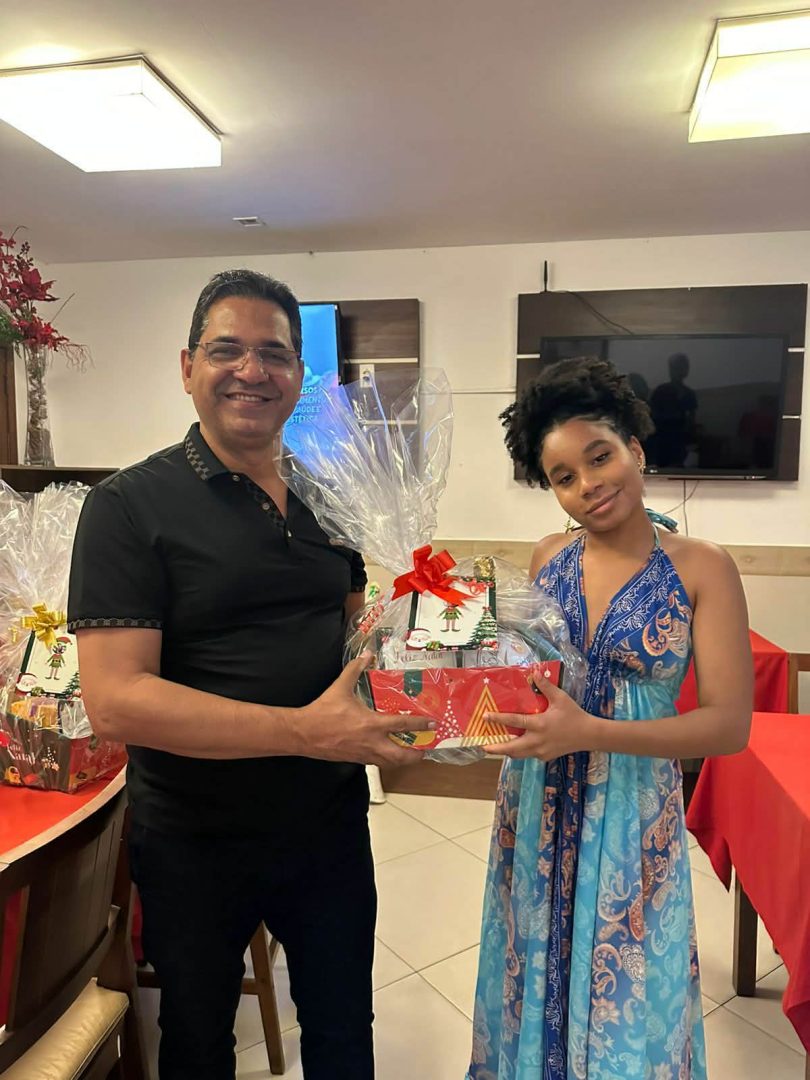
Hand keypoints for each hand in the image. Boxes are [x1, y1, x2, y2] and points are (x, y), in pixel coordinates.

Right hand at [298, 653, 434, 767]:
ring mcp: (363, 754)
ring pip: (389, 763)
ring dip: (402, 760)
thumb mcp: (340, 687)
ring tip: (411, 753)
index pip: (402, 725)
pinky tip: (386, 752)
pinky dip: (385, 759)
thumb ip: (355, 669)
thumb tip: (367, 654)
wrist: (304, 734)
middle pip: (401, 756)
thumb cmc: (323, 712)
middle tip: (425, 749)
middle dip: (416, 755)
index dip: (421, 724)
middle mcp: (371, 742)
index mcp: (371, 724)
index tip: (434, 724)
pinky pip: (376, 762)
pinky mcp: (355, 760)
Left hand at [483, 667, 595, 761]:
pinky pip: (528, 755)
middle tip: (482, 745)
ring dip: (506, 751)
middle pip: (511, 748)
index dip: (498, 719)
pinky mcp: (545, 757)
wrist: (589, 735)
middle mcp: (537, 741)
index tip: (485, 717)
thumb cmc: (574, 715)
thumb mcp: (560, 698)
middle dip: (496, 748)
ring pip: (518, 755)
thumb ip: (546, 686)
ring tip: (495, 747)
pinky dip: (520, 751)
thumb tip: (535, 672)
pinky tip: (517, 745)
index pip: (514, 722)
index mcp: (539, 725)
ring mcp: (541, 751)